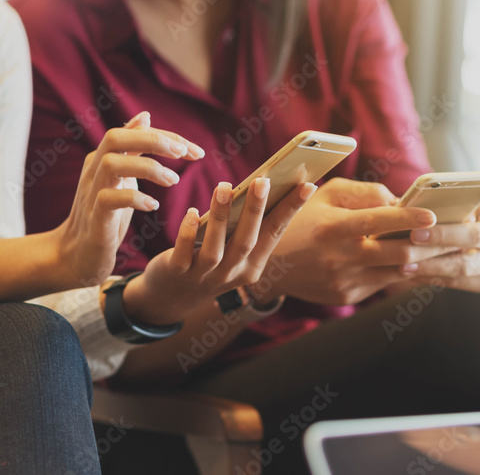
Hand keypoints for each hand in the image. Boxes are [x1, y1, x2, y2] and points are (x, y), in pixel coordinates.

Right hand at [54, 111, 203, 287]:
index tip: (195, 151)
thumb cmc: (105, 214)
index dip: (167, 137)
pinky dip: (135, 198)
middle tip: (182, 154)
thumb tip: (145, 116)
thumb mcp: (121, 176)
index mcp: (103, 156)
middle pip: (116, 137)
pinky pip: (109, 199)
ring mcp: (91, 192)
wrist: (77, 254)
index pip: (134, 132)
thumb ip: (133, 149)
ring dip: (148, 169)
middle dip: (153, 140)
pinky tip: (153, 205)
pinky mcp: (93, 217)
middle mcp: (94, 169)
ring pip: (112, 164)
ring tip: (173, 181)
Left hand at [121, 178, 316, 324]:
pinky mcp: (178, 272)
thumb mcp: (232, 251)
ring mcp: (204, 276)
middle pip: (247, 241)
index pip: (274, 234)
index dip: (290, 210)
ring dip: (221, 216)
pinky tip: (192, 212)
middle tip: (263, 180)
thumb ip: (244, 226)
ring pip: (216, 248)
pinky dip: (188, 232)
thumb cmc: (208, 263)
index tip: (307, 185)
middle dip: (256, 210)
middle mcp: (231, 274)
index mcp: (252, 266)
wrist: (172, 298)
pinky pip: (184, 252)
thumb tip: (261, 186)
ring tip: (224, 186)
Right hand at [256, 178, 451, 305]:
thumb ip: (363, 192)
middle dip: (432, 245)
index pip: (376, 221)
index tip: (432, 214)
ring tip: (450, 249)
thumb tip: (400, 199)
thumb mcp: (324, 195)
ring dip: (426, 261)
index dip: (407, 218)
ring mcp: (345, 280)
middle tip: (458, 236)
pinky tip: (420, 261)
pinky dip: (404, 271)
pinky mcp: (348, 296)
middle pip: (398, 253)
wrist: (269, 264)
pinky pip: (384, 282)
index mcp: (332, 227)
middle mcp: (339, 257)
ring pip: (397, 272)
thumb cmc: (300, 219)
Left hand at [394, 187, 479, 292]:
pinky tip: (412, 273)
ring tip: (405, 265)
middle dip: (442, 236)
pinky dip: (433, 277)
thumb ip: (451, 202)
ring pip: (465, 265)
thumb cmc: (460, 216)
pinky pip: (460, 282)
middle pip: (476, 236)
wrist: (477, 247)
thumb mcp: (462, 205)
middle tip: (415, 235)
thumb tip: (419, 207)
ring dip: (431, 265)